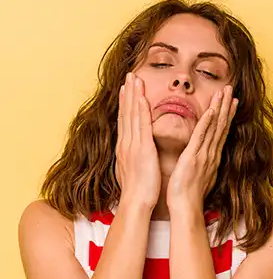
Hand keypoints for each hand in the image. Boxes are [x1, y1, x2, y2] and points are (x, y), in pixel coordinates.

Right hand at [115, 72, 160, 208]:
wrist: (136, 202)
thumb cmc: (137, 190)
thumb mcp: (132, 170)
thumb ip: (132, 158)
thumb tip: (132, 154)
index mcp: (125, 148)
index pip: (125, 122)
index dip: (125, 105)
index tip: (126, 90)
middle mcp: (126, 143)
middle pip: (126, 114)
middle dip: (127, 94)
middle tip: (129, 76)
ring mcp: (132, 145)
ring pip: (132, 115)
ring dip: (132, 96)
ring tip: (134, 78)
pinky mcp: (142, 149)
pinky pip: (141, 126)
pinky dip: (139, 110)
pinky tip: (141, 97)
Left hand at [166, 85, 238, 208]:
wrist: (185, 207)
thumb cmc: (189, 194)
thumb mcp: (200, 175)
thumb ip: (203, 163)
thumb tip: (204, 157)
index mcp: (211, 157)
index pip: (220, 133)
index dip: (226, 116)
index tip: (231, 102)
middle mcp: (211, 154)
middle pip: (221, 126)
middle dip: (226, 107)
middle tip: (230, 90)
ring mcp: (203, 155)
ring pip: (214, 128)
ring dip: (220, 109)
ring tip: (225, 93)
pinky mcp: (193, 158)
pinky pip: (200, 137)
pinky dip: (207, 123)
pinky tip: (211, 110)